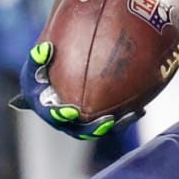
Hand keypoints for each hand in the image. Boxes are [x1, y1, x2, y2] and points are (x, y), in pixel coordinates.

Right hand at [10, 40, 142, 139]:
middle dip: (94, 128)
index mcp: (46, 109)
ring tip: (131, 115)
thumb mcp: (37, 60)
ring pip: (101, 129)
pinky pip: (113, 122)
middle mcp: (66, 121)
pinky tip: (141, 110)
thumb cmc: (45, 65)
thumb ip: (38, 56)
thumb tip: (46, 48)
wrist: (56, 73)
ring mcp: (83, 123)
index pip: (53, 116)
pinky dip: (126, 117)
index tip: (72, 112)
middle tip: (108, 120)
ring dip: (116, 125)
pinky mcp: (98, 120)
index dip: (61, 116)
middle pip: (80, 130)